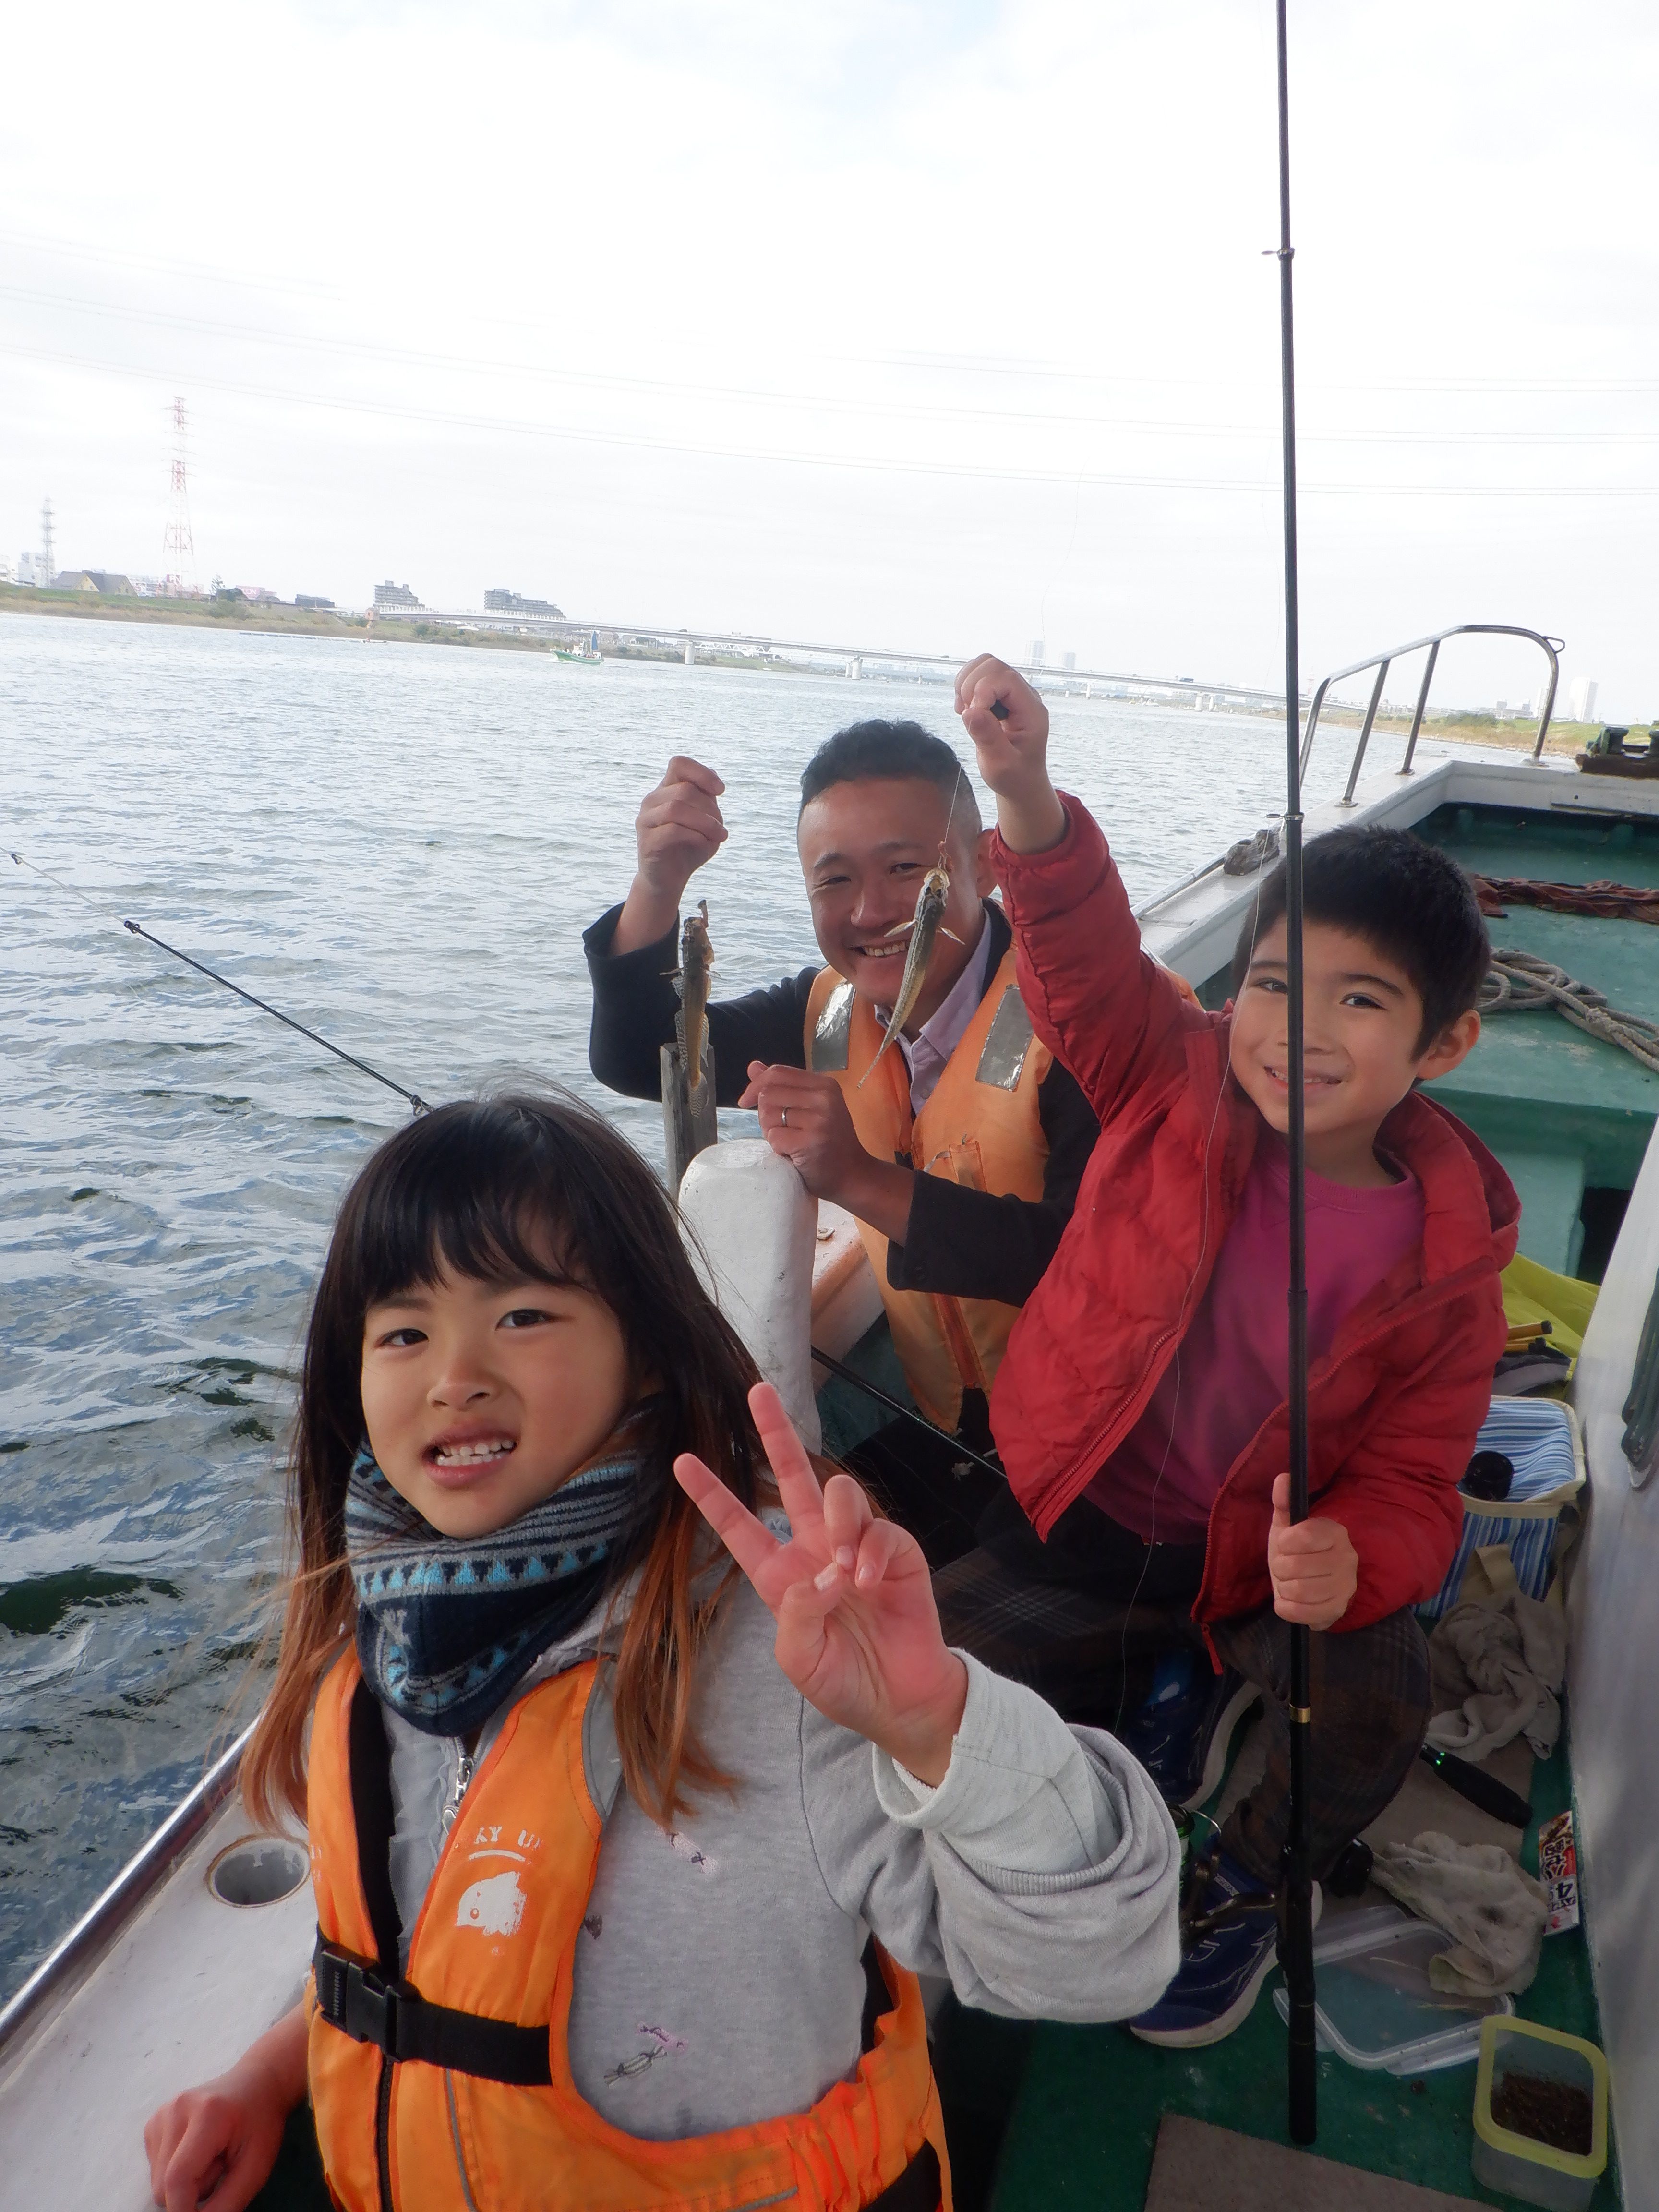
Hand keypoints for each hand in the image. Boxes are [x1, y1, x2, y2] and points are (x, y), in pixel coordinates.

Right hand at [144, 2063, 289, 2211]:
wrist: (255, 2084)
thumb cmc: (261, 2125)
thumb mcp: (256, 2167)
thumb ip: (227, 2203)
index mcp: (207, 2115)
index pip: (177, 2179)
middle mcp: (176, 2110)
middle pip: (163, 2186)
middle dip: (191, 2194)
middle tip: (221, 2168)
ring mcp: (160, 2114)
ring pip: (157, 2182)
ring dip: (184, 2185)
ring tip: (211, 2158)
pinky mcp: (153, 2123)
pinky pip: (155, 2169)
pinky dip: (175, 2172)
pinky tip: (197, 2153)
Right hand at [612, 755, 727, 953]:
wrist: (669, 878)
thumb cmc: (690, 845)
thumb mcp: (706, 820)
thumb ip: (708, 800)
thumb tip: (714, 784)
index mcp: (666, 789)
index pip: (679, 764)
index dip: (702, 773)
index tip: (721, 791)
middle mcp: (652, 800)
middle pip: (685, 790)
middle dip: (710, 808)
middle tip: (722, 828)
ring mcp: (646, 820)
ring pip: (677, 808)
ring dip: (706, 822)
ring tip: (720, 836)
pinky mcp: (646, 842)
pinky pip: (672, 831)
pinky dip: (696, 836)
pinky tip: (705, 844)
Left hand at [675, 1383, 968, 1783]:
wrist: (902, 1702)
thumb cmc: (845, 1683)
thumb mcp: (802, 1661)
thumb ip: (798, 1617)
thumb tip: (820, 1575)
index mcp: (782, 1576)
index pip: (740, 1527)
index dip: (712, 1495)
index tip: (682, 1461)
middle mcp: (816, 1550)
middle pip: (792, 1478)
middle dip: (776, 1434)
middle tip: (758, 1392)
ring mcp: (857, 1546)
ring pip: (840, 1494)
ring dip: (839, 1524)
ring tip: (846, 1572)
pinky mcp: (897, 1552)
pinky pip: (880, 1529)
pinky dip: (872, 1551)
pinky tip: (869, 1581)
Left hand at [740, 1062, 914, 1241]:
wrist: (853, 1175)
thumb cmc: (829, 1141)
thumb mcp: (811, 1107)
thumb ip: (782, 1086)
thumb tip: (753, 1067)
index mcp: (824, 1085)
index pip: (778, 1073)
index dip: (756, 1085)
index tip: (745, 1101)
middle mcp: (823, 1098)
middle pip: (768, 1094)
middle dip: (764, 1114)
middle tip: (781, 1130)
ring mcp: (818, 1120)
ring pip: (768, 1116)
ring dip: (770, 1132)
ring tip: (789, 1142)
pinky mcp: (810, 1142)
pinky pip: (774, 1137)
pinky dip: (777, 1148)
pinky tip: (792, 1153)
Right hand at [953, 656, 1064, 853]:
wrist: (1020, 781)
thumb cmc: (1014, 777)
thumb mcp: (1000, 765)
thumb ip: (988, 738)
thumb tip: (970, 712)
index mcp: (1031, 711)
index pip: (1005, 679)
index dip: (981, 691)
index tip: (970, 718)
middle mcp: (1024, 696)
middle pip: (993, 665)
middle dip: (971, 686)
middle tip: (967, 715)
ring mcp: (1012, 693)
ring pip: (984, 665)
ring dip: (965, 684)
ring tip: (965, 711)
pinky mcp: (999, 695)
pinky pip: (977, 674)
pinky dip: (964, 687)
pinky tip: (965, 710)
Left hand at [1267, 1474, 1358, 1628]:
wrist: (1308, 1585)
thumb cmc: (1296, 1551)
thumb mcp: (1287, 1526)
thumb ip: (1284, 1502)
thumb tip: (1283, 1477)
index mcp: (1335, 1532)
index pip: (1304, 1535)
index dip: (1285, 1541)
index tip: (1285, 1544)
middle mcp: (1347, 1558)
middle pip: (1295, 1565)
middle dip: (1280, 1567)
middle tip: (1285, 1567)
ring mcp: (1345, 1587)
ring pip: (1297, 1590)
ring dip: (1283, 1588)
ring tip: (1289, 1583)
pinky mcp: (1338, 1610)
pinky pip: (1300, 1613)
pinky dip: (1287, 1608)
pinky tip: (1292, 1600)